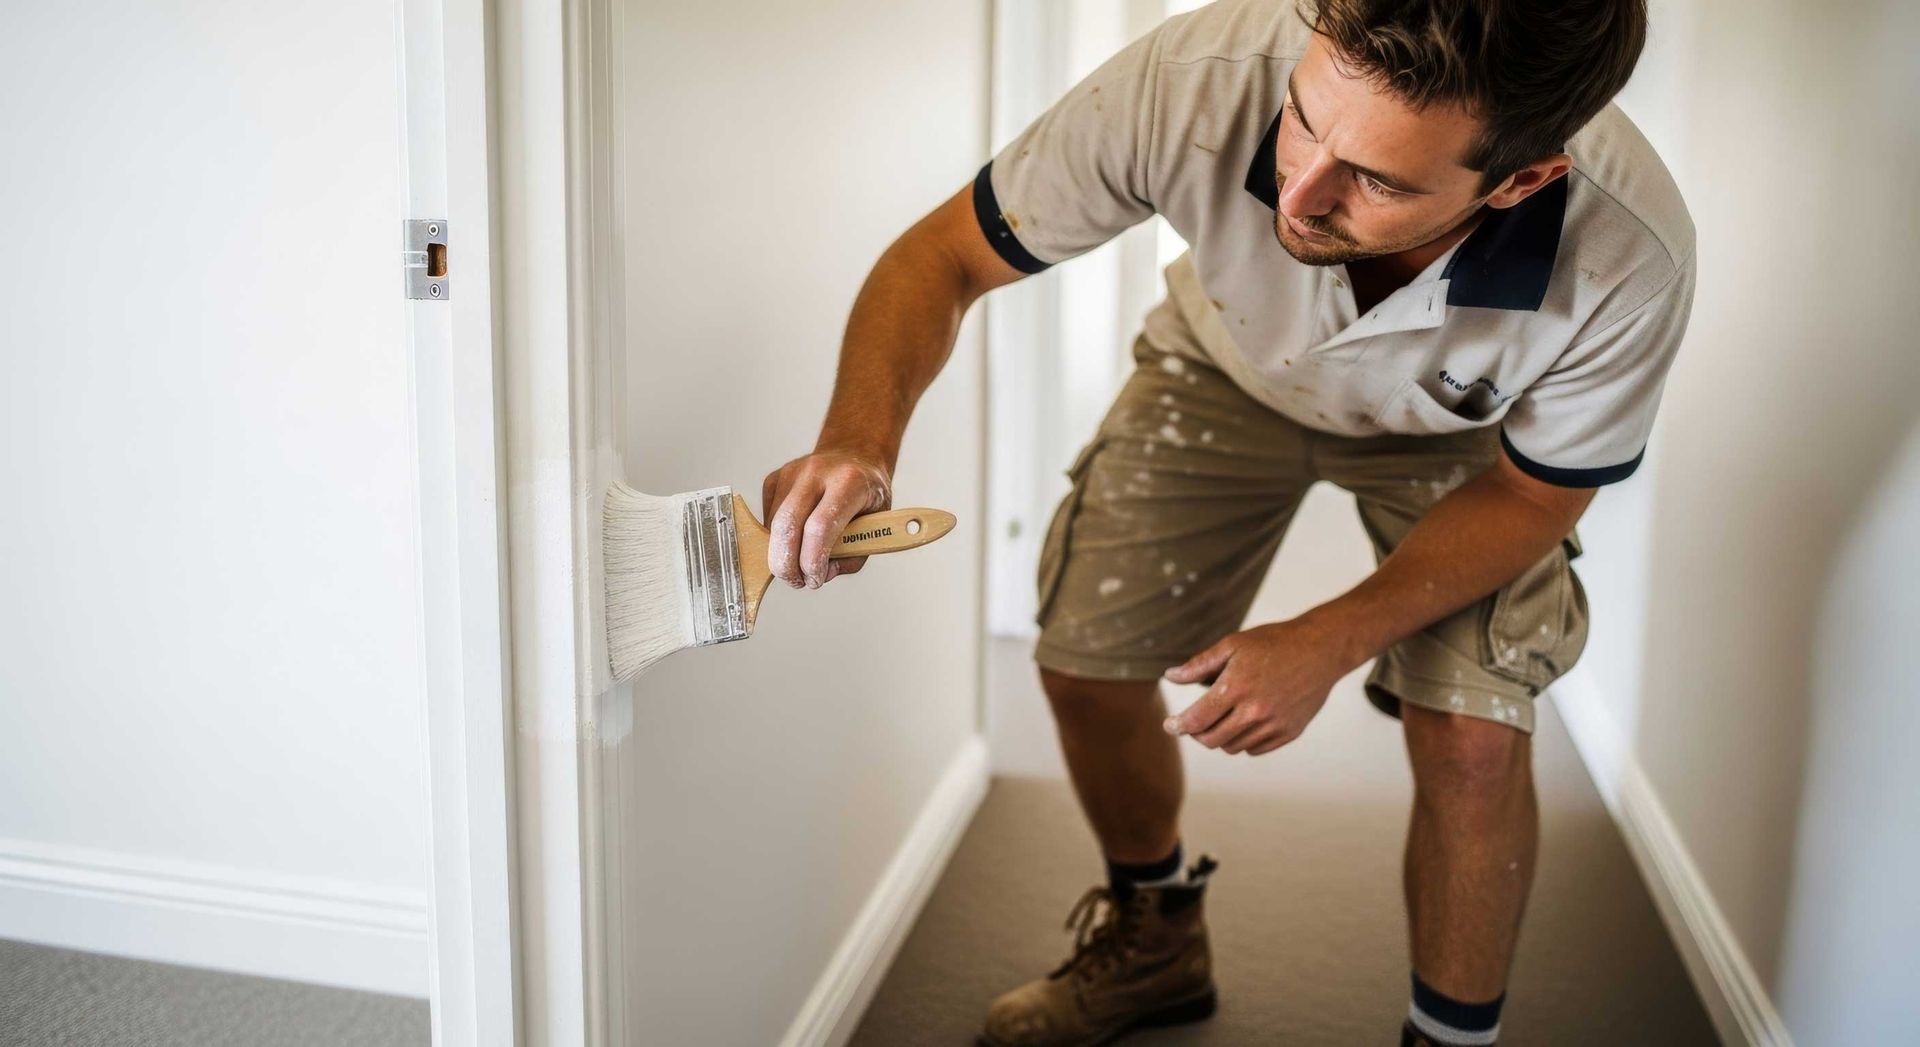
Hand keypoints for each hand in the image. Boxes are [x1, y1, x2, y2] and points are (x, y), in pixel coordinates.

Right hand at [761, 450, 892, 588]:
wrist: (853, 456)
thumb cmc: (866, 495)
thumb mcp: (875, 526)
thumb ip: (852, 556)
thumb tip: (822, 574)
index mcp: (849, 482)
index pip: (820, 527)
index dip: (812, 561)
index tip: (815, 579)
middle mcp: (817, 472)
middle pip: (787, 524)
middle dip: (786, 563)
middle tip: (796, 581)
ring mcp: (792, 472)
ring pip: (774, 524)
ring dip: (782, 553)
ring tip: (800, 563)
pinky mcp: (775, 477)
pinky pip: (768, 517)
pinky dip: (777, 537)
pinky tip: (796, 537)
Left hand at [1160, 616, 1357, 754]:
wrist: (1320, 650)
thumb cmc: (1274, 643)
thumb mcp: (1232, 645)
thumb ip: (1199, 664)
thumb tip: (1171, 677)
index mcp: (1236, 687)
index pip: (1197, 719)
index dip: (1178, 726)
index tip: (1169, 726)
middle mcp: (1255, 710)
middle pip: (1211, 740)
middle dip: (1196, 733)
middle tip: (1193, 722)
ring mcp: (1274, 724)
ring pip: (1232, 747)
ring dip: (1220, 737)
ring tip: (1222, 717)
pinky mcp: (1289, 732)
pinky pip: (1255, 749)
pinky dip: (1243, 740)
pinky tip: (1244, 722)